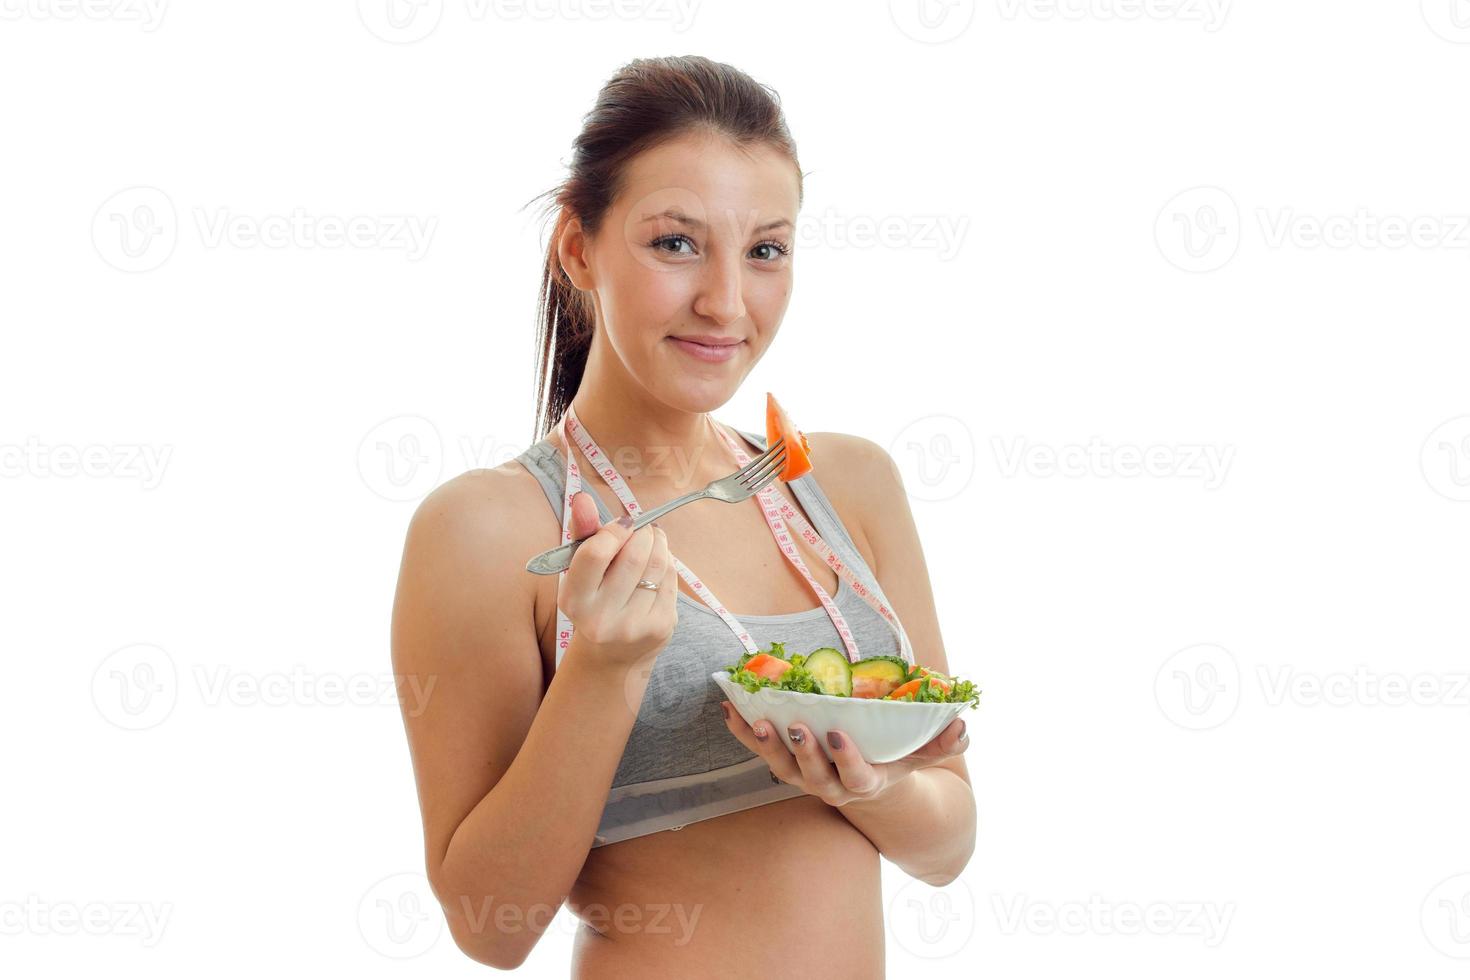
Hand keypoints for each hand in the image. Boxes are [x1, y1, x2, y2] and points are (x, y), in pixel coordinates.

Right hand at [557, 491, 677, 668]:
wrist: (612, 655)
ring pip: (658, 565)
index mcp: (574, 601)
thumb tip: (583, 497)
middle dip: (642, 534)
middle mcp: (601, 618)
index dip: (613, 530)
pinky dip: (668, 564)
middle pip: (633, 556)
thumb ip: (581, 532)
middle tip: (642, 529)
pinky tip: (659, 566)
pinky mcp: (660, 627)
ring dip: (659, 543)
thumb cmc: (594, 601)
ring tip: (653, 540)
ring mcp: (634, 626)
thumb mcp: (579, 571)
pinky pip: (671, 580)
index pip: (596, 553)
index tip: (622, 524)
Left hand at [719, 702, 968, 806]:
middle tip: (796, 726)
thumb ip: (942, 743)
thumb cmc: (895, 761)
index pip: (854, 777)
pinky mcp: (784, 763)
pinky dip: (743, 732)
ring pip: (780, 766)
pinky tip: (730, 708)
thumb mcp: (920, 755)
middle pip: (812, 775)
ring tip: (756, 719)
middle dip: (803, 752)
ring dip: (766, 744)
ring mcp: (803, 776)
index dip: (846, 759)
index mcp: (863, 783)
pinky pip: (759, 750)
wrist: (867, 784)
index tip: (838, 735)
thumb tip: (963, 725)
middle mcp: (829, 785)